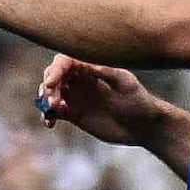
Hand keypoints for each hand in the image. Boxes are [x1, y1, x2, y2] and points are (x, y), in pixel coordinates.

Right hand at [36, 56, 188, 153]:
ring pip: (50, 93)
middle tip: (53, 101)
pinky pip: (54, 112)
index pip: (65, 62)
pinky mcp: (74, 114)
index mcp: (91, 67)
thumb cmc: (139, 101)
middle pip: (53, 76)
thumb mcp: (126, 84)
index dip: (55, 70)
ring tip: (54, 111)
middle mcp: (80, 79)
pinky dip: (48, 115)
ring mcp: (76, 96)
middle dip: (48, 86)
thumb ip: (107, 72)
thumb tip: (88, 64)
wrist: (144, 126)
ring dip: (46, 100)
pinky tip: (50, 122)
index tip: (52, 83)